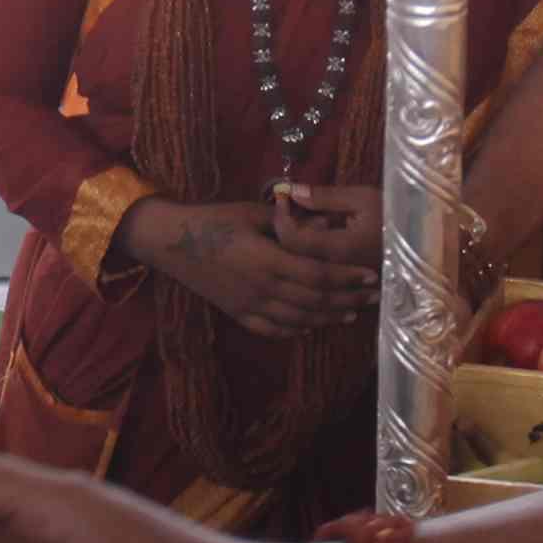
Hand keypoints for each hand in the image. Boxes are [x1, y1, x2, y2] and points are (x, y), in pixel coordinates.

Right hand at [128, 188, 377, 337]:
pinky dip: (295, 330)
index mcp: (268, 260)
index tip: (370, 275)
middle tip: (372, 297)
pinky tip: (310, 327)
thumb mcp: (251, 212)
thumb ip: (288, 224)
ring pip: (298, 319)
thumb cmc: (212, 219)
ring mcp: (249, 305)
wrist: (170, 242)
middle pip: (315, 300)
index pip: (318, 274)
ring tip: (351, 313)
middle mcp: (262, 287)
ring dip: (327, 317)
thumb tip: (324, 225)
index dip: (347, 277)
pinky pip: (272, 329)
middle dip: (347, 299)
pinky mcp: (237, 313)